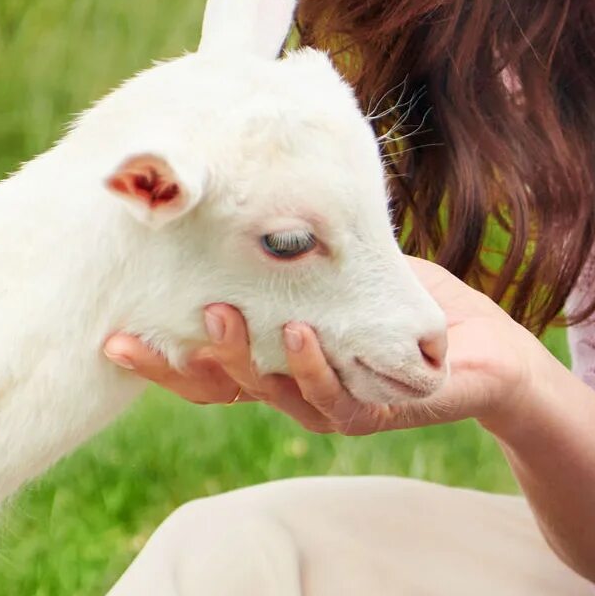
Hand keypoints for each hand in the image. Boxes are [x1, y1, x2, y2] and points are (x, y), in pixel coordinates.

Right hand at [102, 257, 541, 436]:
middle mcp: (291, 388)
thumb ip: (285, 240)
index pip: (201, 369)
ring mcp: (331, 407)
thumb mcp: (335, 258)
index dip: (156, 363)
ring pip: (271, 395)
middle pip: (220, 391)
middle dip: (181, 365)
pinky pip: (334, 401)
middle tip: (147, 328)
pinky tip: (302, 334)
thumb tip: (225, 182)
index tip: (109, 337)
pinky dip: (314, 368)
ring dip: (243, 357)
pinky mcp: (377, 413)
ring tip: (222, 314)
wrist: (486, 344)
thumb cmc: (404, 297)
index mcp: (271, 358)